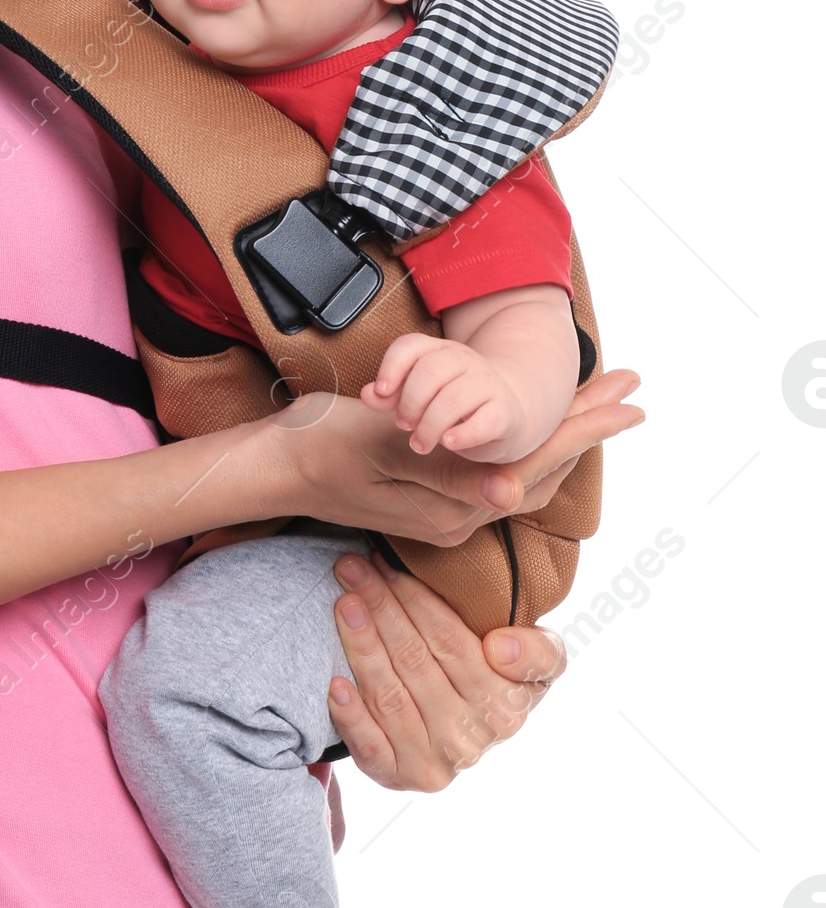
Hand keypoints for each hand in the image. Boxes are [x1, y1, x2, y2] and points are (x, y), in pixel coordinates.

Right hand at [264, 366, 642, 552]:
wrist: (275, 469)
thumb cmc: (320, 445)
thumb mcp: (379, 449)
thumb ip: (446, 471)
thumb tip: (508, 492)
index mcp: (452, 506)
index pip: (536, 463)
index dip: (587, 428)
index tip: (628, 400)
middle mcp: (459, 517)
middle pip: (543, 469)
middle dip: (590, 428)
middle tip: (632, 390)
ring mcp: (447, 513)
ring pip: (526, 475)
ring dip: (567, 438)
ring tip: (601, 406)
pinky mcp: (433, 502)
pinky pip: (501, 478)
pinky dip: (532, 450)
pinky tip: (542, 435)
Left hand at [327, 553, 567, 789]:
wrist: (471, 729)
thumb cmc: (501, 675)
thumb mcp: (541, 660)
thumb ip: (539, 652)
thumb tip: (499, 647)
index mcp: (508, 706)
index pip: (451, 642)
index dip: (416, 600)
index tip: (386, 563)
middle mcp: (473, 739)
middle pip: (414, 661)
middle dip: (379, 607)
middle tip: (351, 568)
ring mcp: (435, 762)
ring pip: (389, 695)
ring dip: (361, 646)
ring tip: (343, 602)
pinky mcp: (400, 777)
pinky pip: (370, 747)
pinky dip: (351, 716)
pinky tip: (335, 683)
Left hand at [362, 333, 523, 456]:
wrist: (506, 413)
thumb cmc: (453, 405)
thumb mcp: (419, 397)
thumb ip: (391, 396)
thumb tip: (367, 395)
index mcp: (439, 351)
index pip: (411, 345)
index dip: (391, 367)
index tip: (381, 392)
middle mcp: (465, 361)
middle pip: (429, 371)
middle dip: (409, 402)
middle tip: (403, 425)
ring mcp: (488, 385)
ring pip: (453, 398)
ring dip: (429, 426)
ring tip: (419, 444)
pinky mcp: (505, 413)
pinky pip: (484, 421)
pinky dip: (462, 434)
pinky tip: (449, 443)